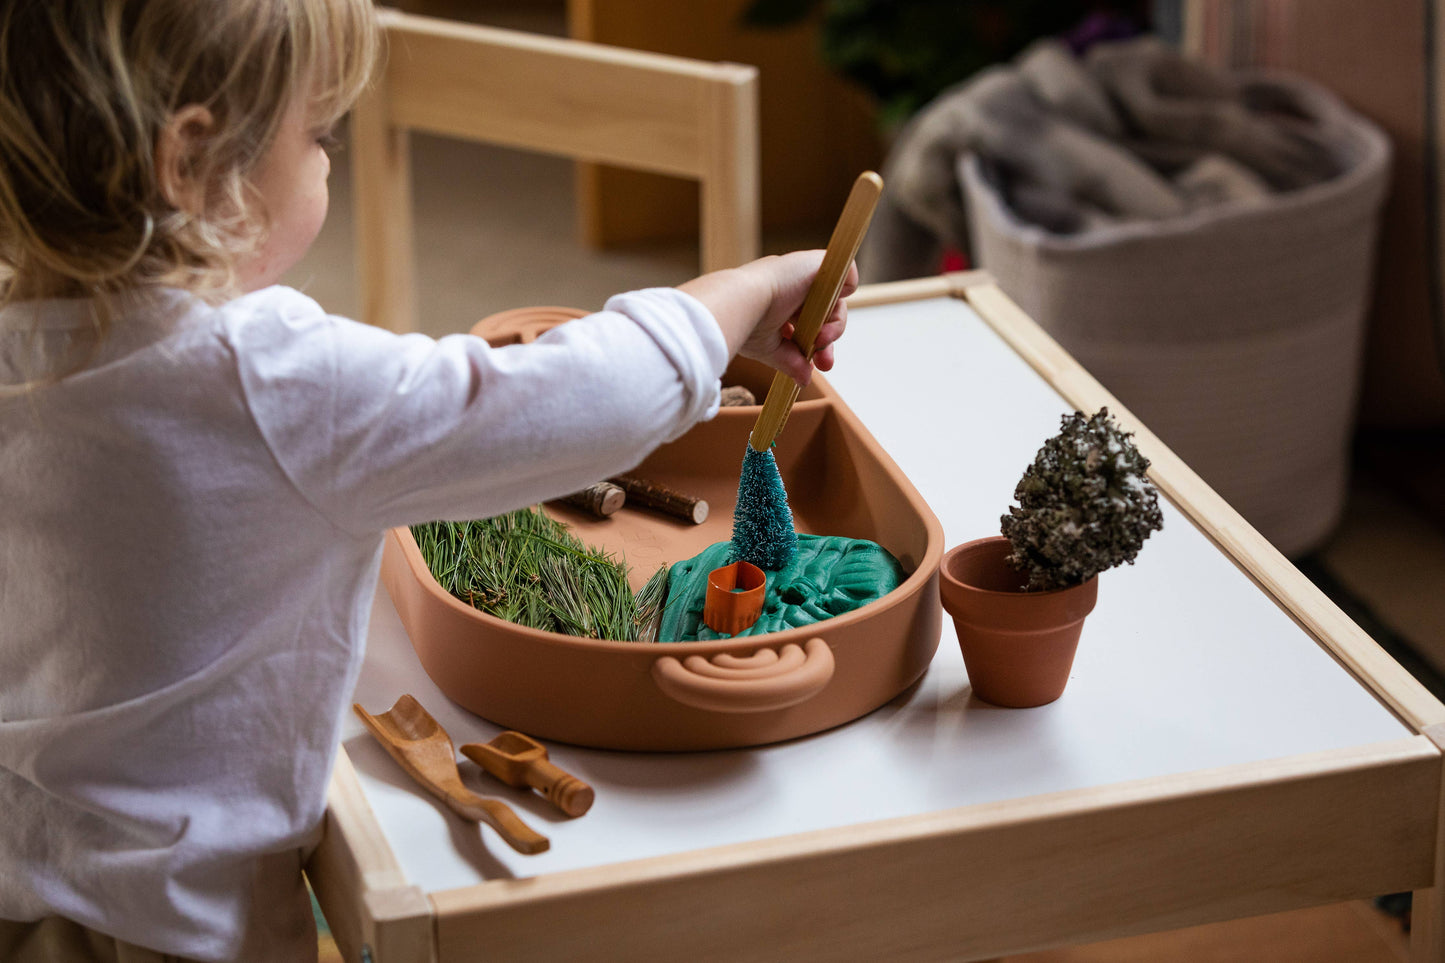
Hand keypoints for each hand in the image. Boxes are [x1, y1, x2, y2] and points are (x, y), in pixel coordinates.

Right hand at [679, 251, 856, 386]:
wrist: (740, 303)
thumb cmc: (744, 322)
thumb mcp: (768, 348)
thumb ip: (789, 361)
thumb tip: (804, 379)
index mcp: (778, 300)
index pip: (806, 323)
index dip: (813, 344)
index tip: (813, 366)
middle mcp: (792, 285)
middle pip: (823, 315)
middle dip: (826, 343)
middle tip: (824, 364)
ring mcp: (806, 273)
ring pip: (835, 302)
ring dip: (833, 328)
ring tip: (820, 341)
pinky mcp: (818, 264)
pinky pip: (847, 273)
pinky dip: (847, 289)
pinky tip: (828, 310)